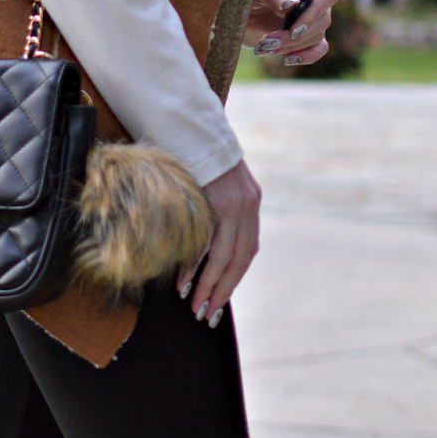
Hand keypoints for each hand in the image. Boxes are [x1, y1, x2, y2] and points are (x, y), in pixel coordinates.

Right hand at [176, 158, 260, 325]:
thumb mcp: (215, 182)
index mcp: (250, 201)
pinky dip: (196, 265)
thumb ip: (218, 208)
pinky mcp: (216, 200)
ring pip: (225, 257)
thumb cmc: (194, 154)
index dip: (234, 278)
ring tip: (197, 305)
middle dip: (223, 290)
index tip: (220, 299)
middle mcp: (247, 204)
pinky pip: (207, 242)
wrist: (188, 122)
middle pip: (239, 260)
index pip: (247, 250)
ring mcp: (233, 203)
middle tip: (209, 314)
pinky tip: (186, 282)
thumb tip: (204, 241)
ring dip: (210, 285)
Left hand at [244, 0, 338, 67]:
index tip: (294, 29)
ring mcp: (315, 15)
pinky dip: (306, 56)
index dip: (314, 13)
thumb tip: (291, 6)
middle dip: (296, 36)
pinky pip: (319, 48)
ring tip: (266, 47)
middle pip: (323, 20)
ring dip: (292, 46)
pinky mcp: (308, 32)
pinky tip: (288, 59)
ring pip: (317, 37)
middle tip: (269, 41)